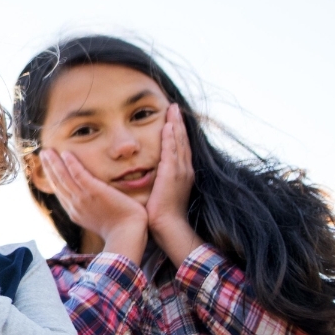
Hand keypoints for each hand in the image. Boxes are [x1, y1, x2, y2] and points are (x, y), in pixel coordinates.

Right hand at [39, 149, 148, 259]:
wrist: (126, 235)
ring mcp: (83, 198)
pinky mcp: (94, 192)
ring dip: (53, 163)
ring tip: (47, 151)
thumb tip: (97, 205)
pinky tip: (65, 153)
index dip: (53, 179)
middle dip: (49, 168)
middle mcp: (75, 205)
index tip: (48, 168)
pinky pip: (79, 175)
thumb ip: (95, 211)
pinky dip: (71, 164)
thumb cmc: (120, 230)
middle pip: (57, 183)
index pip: (61, 192)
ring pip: (63, 177)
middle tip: (43, 154)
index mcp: (76, 213)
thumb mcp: (101, 222)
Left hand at [145, 103, 204, 263]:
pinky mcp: (172, 175)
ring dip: (176, 125)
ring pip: (179, 142)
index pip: (180, 148)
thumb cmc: (162, 215)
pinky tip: (168, 126)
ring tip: (173, 110)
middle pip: (182, 141)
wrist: (168, 227)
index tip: (173, 118)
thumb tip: (149, 176)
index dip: (178, 132)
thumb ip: (158, 181)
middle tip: (175, 107)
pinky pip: (172, 152)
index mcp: (181, 174)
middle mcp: (184, 170)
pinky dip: (171, 138)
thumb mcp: (161, 193)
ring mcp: (180, 172)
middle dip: (179, 123)